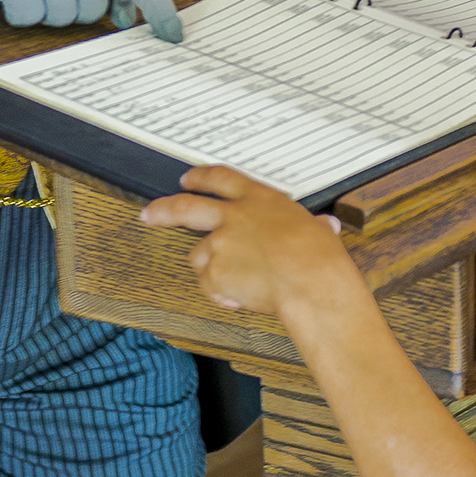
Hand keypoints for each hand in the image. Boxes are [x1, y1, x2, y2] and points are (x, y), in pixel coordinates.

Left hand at [141, 164, 348, 315]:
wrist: (310, 282)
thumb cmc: (319, 258)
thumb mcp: (317, 231)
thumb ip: (313, 227)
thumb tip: (326, 227)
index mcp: (259, 200)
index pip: (221, 179)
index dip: (200, 177)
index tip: (187, 179)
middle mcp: (234, 217)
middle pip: (186, 207)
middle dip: (163, 210)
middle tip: (149, 214)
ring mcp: (220, 244)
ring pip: (199, 256)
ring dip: (211, 269)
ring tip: (239, 282)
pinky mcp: (215, 272)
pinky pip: (210, 286)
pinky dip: (222, 295)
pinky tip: (243, 299)